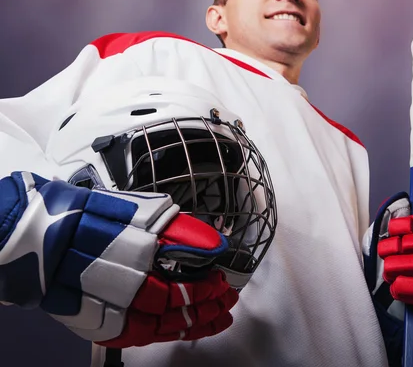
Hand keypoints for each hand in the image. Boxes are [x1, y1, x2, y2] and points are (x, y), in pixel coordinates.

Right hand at [0, 172, 238, 346]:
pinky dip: (167, 332)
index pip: (185, 285)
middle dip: (207, 307)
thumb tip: (214, 244)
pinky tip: (185, 328)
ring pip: (163, 329)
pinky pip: (142, 336)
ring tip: (216, 318)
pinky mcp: (102, 327)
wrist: (51, 238)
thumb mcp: (145, 213)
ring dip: (194, 324)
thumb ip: (181, 230)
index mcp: (138, 259)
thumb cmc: (96, 218)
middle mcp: (126, 291)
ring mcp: (112, 314)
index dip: (207, 286)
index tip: (222, 279)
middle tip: (226, 299)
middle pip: (177, 311)